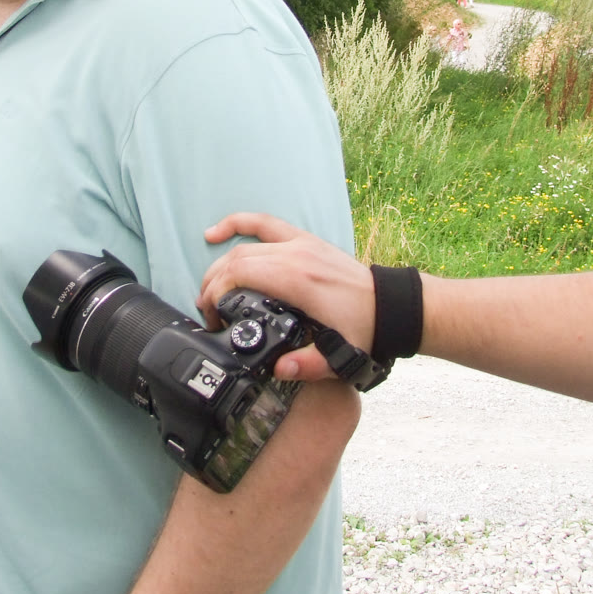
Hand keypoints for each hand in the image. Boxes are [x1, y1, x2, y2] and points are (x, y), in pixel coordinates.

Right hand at [200, 213, 373, 381]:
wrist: (386, 305)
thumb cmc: (362, 328)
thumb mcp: (339, 356)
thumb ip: (307, 367)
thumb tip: (278, 370)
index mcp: (298, 281)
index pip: (239, 275)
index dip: (216, 294)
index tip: (213, 318)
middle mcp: (295, 255)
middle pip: (236, 260)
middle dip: (212, 285)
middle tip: (206, 312)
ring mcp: (298, 243)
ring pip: (244, 246)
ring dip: (219, 265)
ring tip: (208, 290)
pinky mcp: (302, 240)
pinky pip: (264, 224)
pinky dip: (237, 224)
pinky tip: (214, 233)